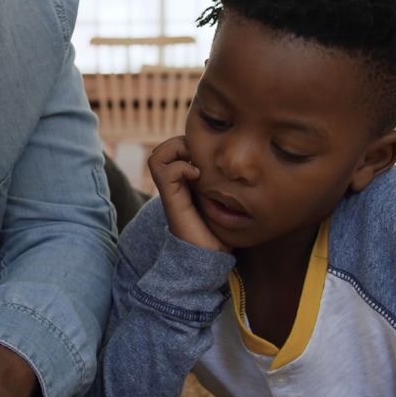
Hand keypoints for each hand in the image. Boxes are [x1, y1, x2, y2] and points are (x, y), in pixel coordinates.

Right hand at [148, 136, 226, 251]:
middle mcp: (173, 184)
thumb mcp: (223, 198)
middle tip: (200, 154)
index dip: (188, 142)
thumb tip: (238, 165)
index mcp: (183, 181)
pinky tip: (197, 176)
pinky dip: (181, 166)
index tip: (209, 151)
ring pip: (157, 155)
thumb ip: (222, 181)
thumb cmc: (220, 229)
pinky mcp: (170, 198)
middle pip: (161, 149)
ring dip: (176, 151)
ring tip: (195, 162)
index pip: (174, 148)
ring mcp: (169, 190)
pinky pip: (165, 170)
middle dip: (181, 142)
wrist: (209, 254)